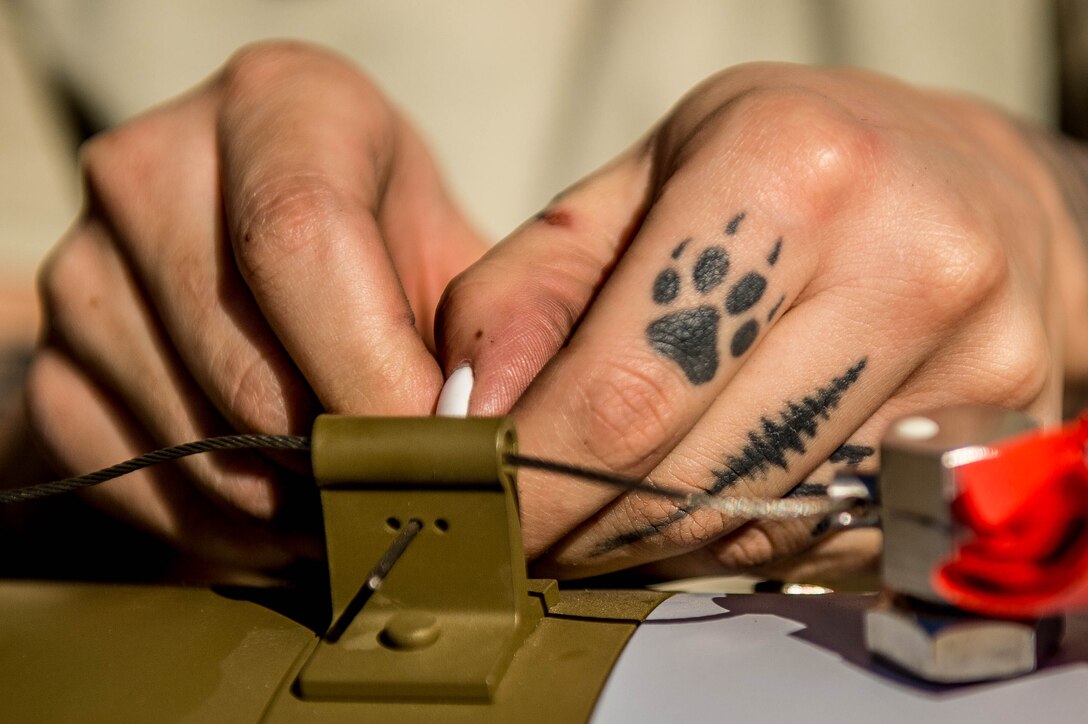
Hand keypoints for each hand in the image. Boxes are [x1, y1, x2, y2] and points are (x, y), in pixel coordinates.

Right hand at [23, 42, 486, 574]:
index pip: (301, 233)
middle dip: (341, 456)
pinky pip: (132, 482)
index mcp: (279, 105)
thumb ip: (475, 331)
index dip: (374, 366)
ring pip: (190, 437)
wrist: (281, 259)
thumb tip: (466, 439)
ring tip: (359, 503)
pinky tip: (289, 516)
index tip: (436, 446)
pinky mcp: (53, 364)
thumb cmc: (393, 248)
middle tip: (407, 496)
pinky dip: (227, 527)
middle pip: (242, 357)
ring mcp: (86, 269)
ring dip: (292, 504)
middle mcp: (156, 168)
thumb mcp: (455, 254)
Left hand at [439, 62, 1087, 580]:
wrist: (964, 178)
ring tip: (623, 503)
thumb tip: (468, 417)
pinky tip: (719, 496)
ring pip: (762, 526)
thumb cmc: (783, 166)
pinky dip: (750, 539)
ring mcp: (975, 360)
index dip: (538, 478)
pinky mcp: (1005, 432)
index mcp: (789, 171)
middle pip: (697, 477)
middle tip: (538, 529)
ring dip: (665, 539)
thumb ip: (532, 292)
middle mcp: (904, 262)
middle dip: (590, 528)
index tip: (488, 514)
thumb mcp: (640, 182)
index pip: (629, 387)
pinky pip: (832, 539)